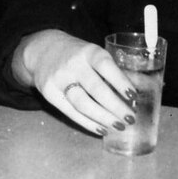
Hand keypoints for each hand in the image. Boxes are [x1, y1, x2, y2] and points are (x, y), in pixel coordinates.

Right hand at [15, 29, 135, 135]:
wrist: (42, 50)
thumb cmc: (77, 55)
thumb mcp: (92, 53)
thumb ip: (110, 71)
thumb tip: (135, 95)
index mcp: (88, 52)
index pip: (105, 66)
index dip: (120, 81)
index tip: (133, 96)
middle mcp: (73, 64)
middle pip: (95, 89)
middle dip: (115, 106)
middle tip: (130, 118)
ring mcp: (59, 79)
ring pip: (83, 104)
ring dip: (103, 118)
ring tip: (118, 126)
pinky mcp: (49, 93)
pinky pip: (71, 112)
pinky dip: (88, 123)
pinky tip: (101, 129)